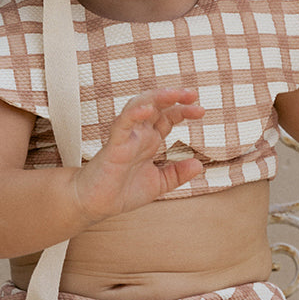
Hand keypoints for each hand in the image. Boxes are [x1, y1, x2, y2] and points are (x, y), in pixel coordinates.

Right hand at [72, 88, 204, 220]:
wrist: (97, 205)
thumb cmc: (122, 191)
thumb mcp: (159, 183)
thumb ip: (177, 174)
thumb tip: (199, 164)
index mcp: (149, 140)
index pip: (167, 117)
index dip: (183, 110)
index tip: (201, 110)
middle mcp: (138, 135)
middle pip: (156, 106)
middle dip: (173, 97)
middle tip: (192, 94)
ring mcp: (125, 138)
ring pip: (138, 107)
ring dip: (155, 98)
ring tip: (173, 94)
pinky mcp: (113, 146)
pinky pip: (122, 125)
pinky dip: (133, 115)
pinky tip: (147, 109)